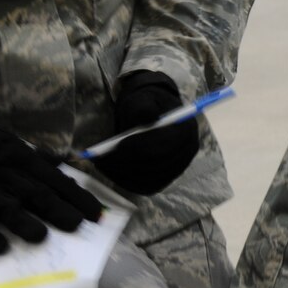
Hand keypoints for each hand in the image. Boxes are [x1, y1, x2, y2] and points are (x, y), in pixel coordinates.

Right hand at [0, 79, 101, 252]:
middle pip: (41, 197)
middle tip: (76, 226)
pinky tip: (0, 248)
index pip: (59, 182)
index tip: (97, 215)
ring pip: (12, 213)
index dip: (79, 199)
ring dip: (29, 226)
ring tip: (40, 236)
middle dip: (61, 213)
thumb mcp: (14, 142)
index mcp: (24, 161)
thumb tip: (62, 163)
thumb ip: (38, 157)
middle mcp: (9, 178)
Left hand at [90, 71, 197, 194]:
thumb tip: (146, 116)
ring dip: (123, 174)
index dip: (139, 147)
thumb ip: (144, 106)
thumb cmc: (147, 105)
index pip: (163, 144)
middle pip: (156, 164)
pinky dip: (127, 182)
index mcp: (186, 129)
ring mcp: (178, 168)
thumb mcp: (143, 99)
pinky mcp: (166, 179)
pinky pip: (147, 187)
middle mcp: (186, 152)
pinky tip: (111, 173)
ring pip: (150, 178)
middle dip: (126, 163)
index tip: (115, 146)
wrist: (154, 115)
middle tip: (100, 159)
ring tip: (101, 164)